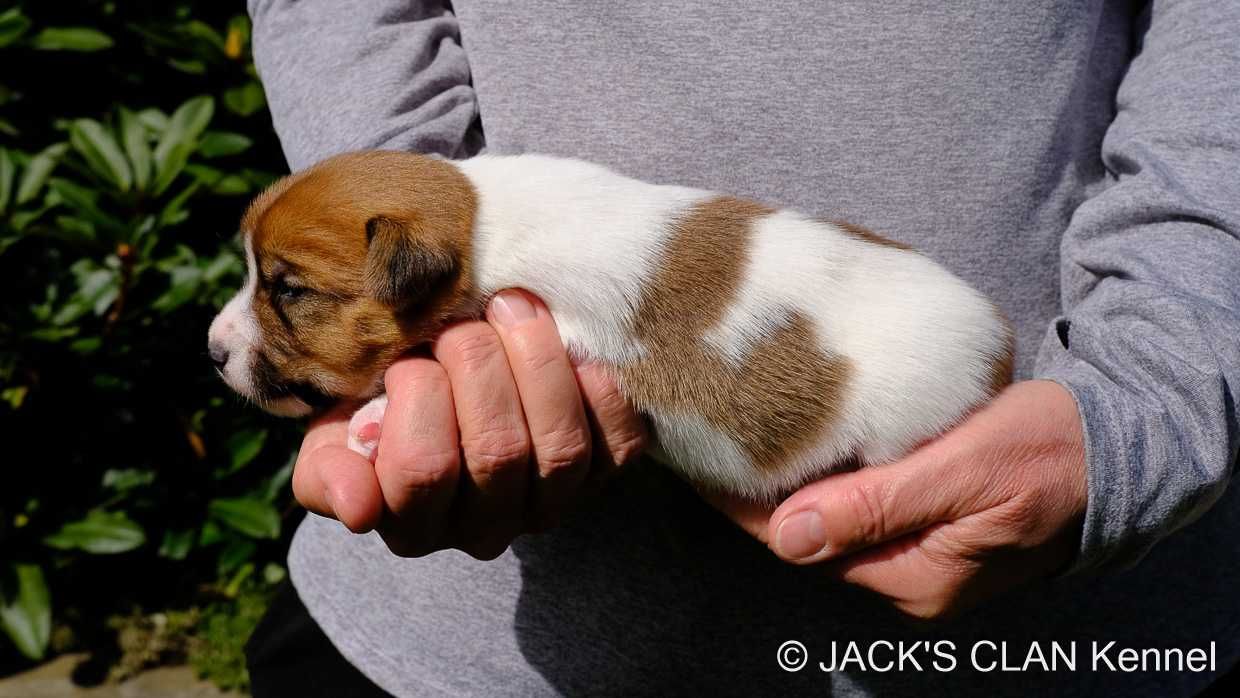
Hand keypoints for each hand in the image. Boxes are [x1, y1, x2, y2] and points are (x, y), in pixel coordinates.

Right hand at [292, 290, 647, 558]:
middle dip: (479, 364)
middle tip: (463, 320)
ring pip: (559, 447)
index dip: (418, 397)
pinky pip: (618, 443)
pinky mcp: (601, 474)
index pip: (421, 469)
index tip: (408, 356)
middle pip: (497, 452)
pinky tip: (574, 350)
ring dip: (539, 363)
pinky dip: (602, 391)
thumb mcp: (332, 437)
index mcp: (413, 524)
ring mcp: (549, 504)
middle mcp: (486, 528)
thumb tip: (357, 506)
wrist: (442, 393)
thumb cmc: (379, 411)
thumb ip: (328, 472)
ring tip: (514, 308)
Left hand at [709, 380, 1087, 618]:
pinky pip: (861, 508)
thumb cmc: (1052, 452)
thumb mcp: (965, 470)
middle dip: (758, 494)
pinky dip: (828, 478)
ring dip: (790, 484)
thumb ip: (878, 505)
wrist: (1121, 447)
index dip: (746, 507)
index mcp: (917, 577)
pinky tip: (802, 444)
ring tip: (739, 436)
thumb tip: (788, 538)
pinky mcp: (929, 527)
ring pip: (832, 521)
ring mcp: (921, 555)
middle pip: (810, 537)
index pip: (804, 545)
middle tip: (708, 438)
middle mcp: (911, 578)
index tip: (698, 466)